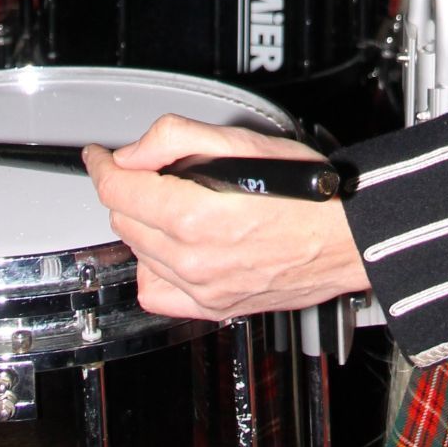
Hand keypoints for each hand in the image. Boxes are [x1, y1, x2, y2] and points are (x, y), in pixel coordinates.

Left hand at [84, 115, 368, 320]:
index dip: (101, 165)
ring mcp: (201, 288)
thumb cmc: (310, 193)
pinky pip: (157, 293)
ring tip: (170, 205)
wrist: (348, 236)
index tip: (99, 156)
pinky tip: (172, 249)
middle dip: (128, 190)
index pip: (117, 189)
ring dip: (141, 225)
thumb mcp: (242, 142)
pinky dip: (154, 268)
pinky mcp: (214, 307)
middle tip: (150, 172)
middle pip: (124, 219)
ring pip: (137, 253)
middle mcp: (192, 258)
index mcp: (194, 214)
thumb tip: (134, 154)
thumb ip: (176, 139)